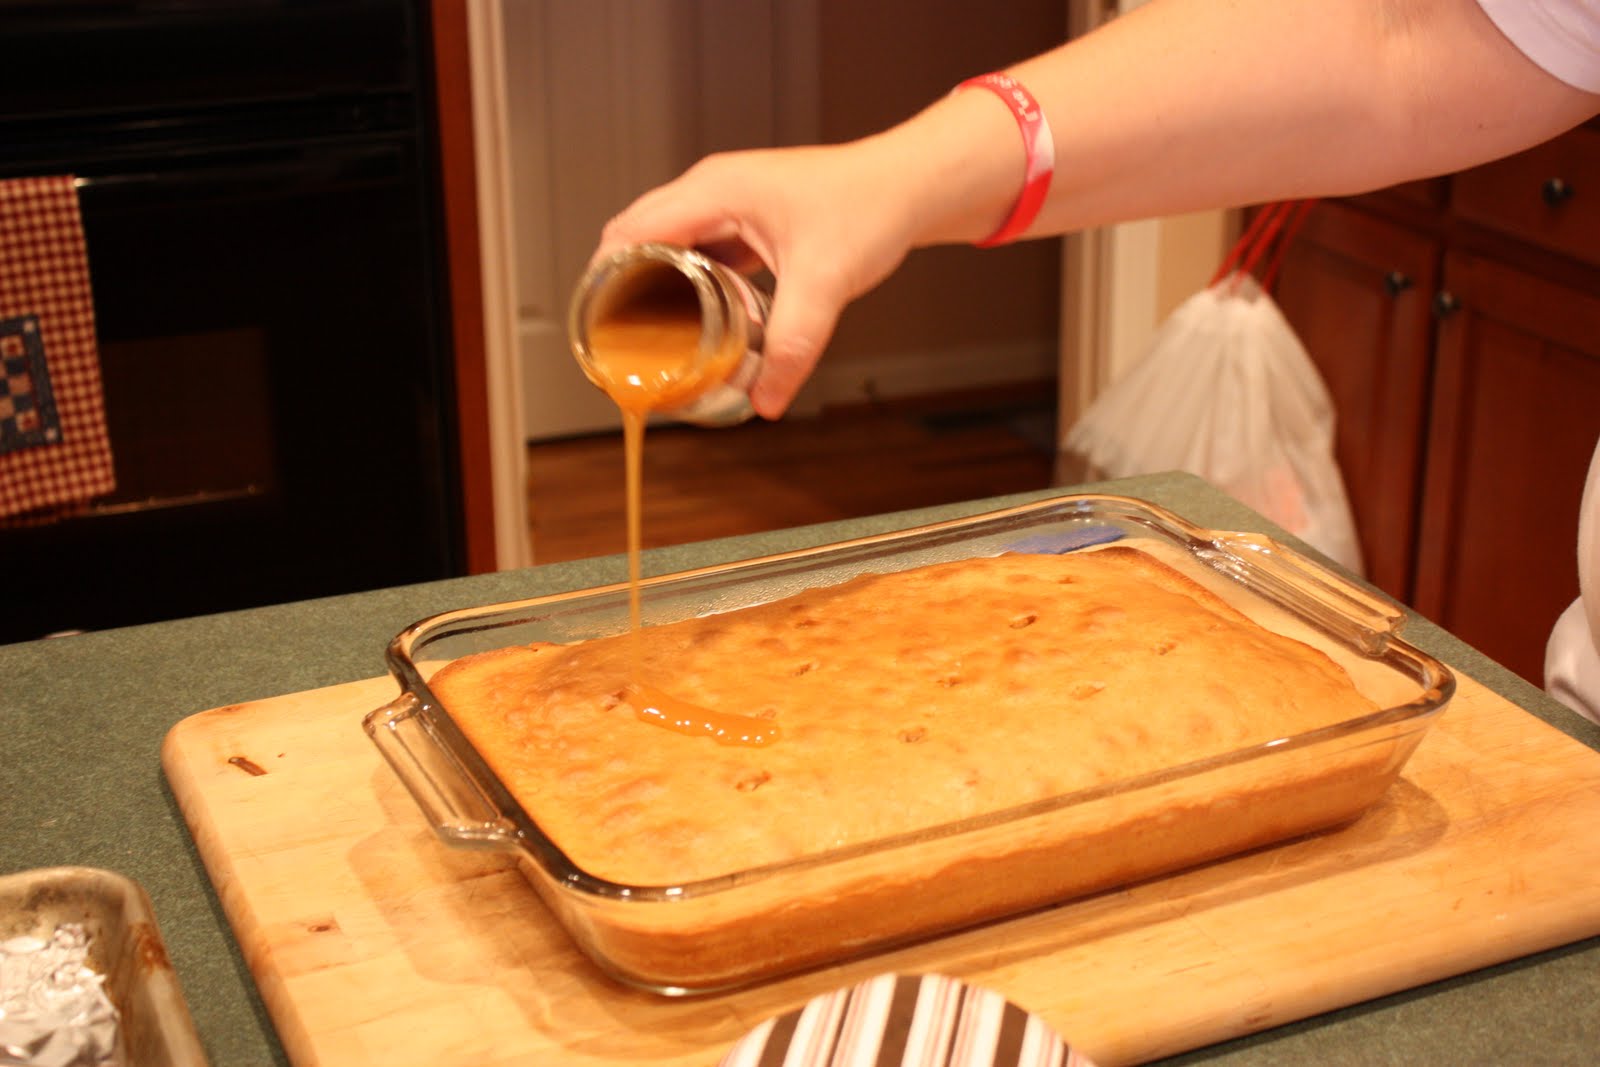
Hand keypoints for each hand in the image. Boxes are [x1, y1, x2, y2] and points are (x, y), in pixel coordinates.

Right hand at [596, 140, 917, 417]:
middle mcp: (712, 190)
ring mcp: (728, 203)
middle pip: (637, 238)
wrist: (909, 186)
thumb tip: (765, 399)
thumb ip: (793, 346)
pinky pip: (700, 251)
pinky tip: (696, 318)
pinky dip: (688, 283)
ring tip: (648, 335)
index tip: (595, 324)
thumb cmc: (870, 206)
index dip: (603, 278)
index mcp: (714, 190)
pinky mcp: (746, 219)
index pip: (630, 232)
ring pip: (668, 245)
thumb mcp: (824, 284)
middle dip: (621, 288)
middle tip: (617, 340)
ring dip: (654, 286)